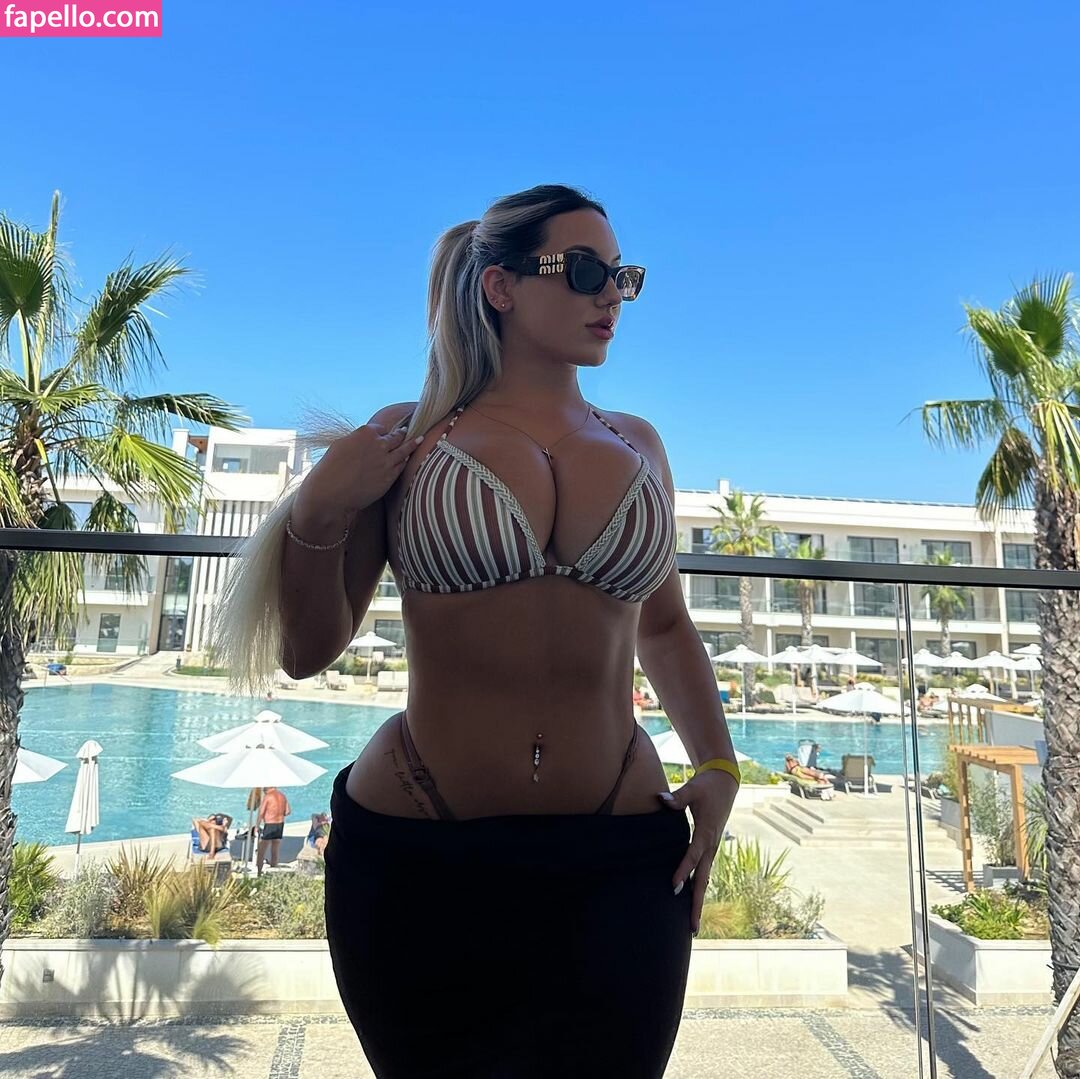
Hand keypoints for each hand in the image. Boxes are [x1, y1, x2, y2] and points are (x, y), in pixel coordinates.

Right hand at [292, 418, 423, 527]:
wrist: (330, 492)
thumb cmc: (329, 469)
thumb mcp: (341, 445)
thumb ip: (356, 440)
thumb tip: (363, 442)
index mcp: (365, 433)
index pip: (380, 428)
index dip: (383, 431)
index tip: (385, 432)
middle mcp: (378, 445)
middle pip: (396, 437)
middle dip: (401, 434)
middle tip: (406, 432)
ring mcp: (386, 461)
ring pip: (404, 450)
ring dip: (412, 444)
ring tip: (419, 439)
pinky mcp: (389, 477)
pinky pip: (401, 466)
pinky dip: (405, 461)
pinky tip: (408, 459)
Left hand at [657, 770, 738, 934]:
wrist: (726, 783)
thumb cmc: (707, 785)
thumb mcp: (693, 788)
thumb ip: (677, 797)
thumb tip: (660, 799)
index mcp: (706, 832)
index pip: (693, 856)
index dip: (682, 870)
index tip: (673, 886)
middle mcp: (711, 845)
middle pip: (703, 878)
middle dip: (697, 903)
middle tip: (692, 927)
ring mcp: (712, 848)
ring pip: (704, 878)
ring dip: (698, 899)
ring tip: (692, 924)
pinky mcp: (710, 847)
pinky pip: (704, 871)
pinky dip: (698, 887)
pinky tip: (691, 900)